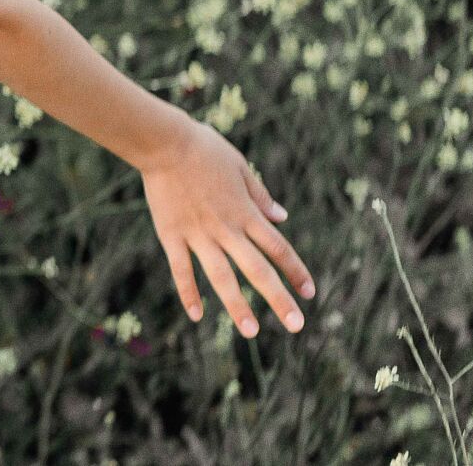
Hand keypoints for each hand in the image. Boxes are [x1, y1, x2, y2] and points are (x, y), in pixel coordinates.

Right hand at [137, 119, 316, 338]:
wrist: (163, 141)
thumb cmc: (203, 148)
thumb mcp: (239, 166)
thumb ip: (260, 196)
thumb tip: (282, 217)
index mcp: (245, 211)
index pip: (278, 247)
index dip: (296, 271)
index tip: (309, 293)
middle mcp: (225, 228)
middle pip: (257, 269)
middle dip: (278, 298)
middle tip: (296, 325)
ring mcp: (197, 233)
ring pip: (221, 275)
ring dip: (237, 304)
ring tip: (251, 331)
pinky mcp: (171, 234)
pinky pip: (181, 269)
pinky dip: (189, 293)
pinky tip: (197, 315)